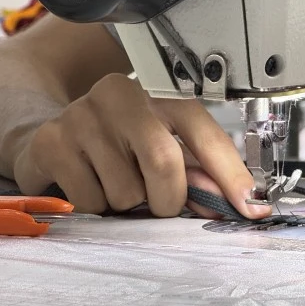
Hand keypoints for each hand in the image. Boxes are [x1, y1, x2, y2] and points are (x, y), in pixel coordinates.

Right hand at [13, 74, 270, 217]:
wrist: (56, 136)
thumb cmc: (121, 147)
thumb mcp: (165, 152)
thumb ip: (201, 176)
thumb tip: (239, 205)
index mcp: (162, 97)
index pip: (206, 136)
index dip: (232, 176)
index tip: (251, 208)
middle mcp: (123, 96)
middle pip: (165, 163)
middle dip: (168, 200)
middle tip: (158, 204)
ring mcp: (84, 116)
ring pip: (125, 192)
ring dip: (128, 206)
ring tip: (116, 184)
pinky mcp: (53, 142)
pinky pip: (90, 201)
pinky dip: (96, 208)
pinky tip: (89, 185)